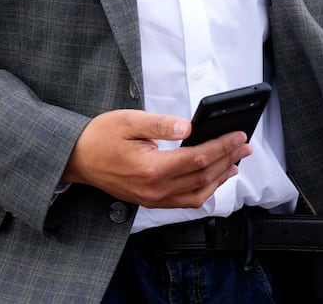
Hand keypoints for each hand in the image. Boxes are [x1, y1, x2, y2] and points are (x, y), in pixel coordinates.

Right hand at [61, 109, 250, 208]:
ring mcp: (154, 199)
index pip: (198, 158)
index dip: (222, 146)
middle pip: (203, 176)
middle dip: (228, 159)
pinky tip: (214, 178)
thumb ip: (159, 124)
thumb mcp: (128, 121)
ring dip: (221, 177)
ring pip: (198, 194)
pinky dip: (205, 190)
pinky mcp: (151, 201)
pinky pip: (186, 201)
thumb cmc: (100, 137)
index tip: (239, 135)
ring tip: (237, 161)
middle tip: (246, 145)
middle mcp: (155, 189)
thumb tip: (188, 127)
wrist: (77, 159)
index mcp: (151, 168)